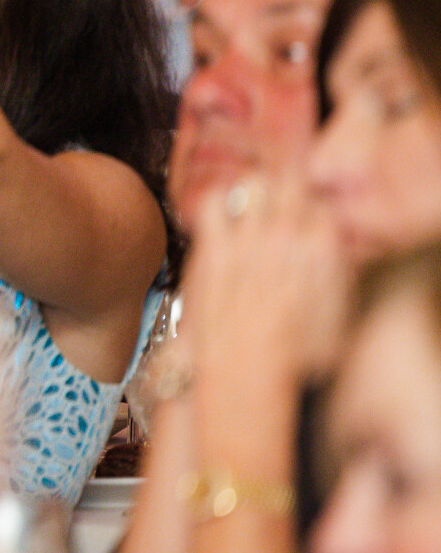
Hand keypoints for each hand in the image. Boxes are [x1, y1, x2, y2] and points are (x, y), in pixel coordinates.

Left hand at [186, 169, 346, 409]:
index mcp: (325, 251)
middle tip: (278, 200)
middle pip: (292, 182)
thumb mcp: (340, 320)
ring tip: (249, 206)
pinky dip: (215, 202)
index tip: (304, 221)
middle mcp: (289, 237)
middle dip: (287, 187)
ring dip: (252, 192)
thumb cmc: (295, 356)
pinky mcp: (214, 247)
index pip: (322, 204)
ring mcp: (249, 239)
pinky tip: (217, 217)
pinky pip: (212, 202)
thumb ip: (341, 278)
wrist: (247, 370)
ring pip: (254, 184)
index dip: (312, 211)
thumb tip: (338, 255)